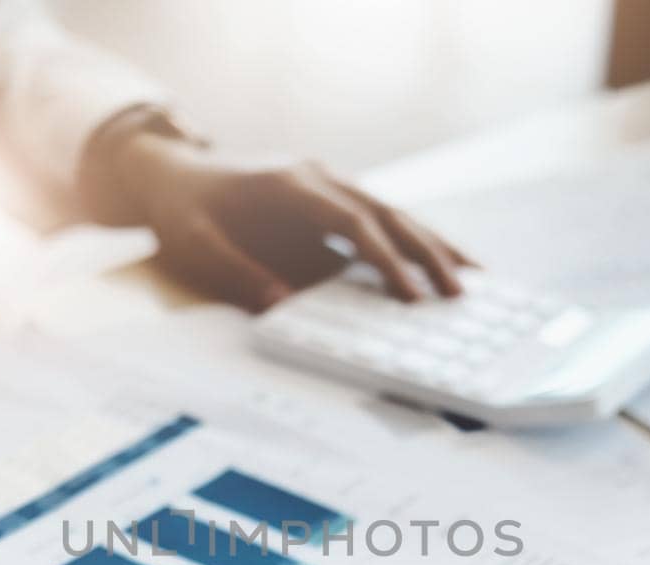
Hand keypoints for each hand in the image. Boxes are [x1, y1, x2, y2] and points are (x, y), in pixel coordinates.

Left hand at [107, 133, 471, 310]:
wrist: (174, 173)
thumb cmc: (184, 213)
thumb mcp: (196, 246)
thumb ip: (237, 273)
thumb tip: (280, 305)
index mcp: (291, 186)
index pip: (352, 223)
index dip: (385, 259)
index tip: (411, 296)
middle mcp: (320, 178)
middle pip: (387, 214)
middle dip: (427, 255)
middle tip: (458, 296)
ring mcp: (330, 185)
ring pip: (395, 213)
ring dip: (434, 246)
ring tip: (476, 280)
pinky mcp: (332, 201)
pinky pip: (383, 222)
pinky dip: (415, 243)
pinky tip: (445, 265)